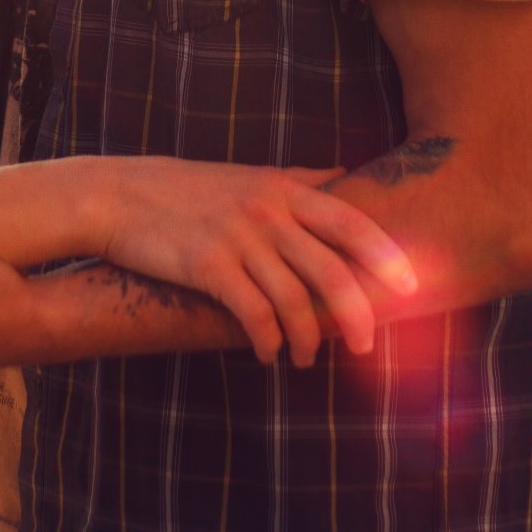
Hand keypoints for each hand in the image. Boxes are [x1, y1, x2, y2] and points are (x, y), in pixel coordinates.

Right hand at [95, 161, 418, 366]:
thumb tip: (343, 172)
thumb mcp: (249, 175)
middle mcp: (267, 211)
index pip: (350, 222)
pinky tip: (266, 353)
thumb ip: (299, 179)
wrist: (121, 196)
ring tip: (305, 359)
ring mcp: (238, 238)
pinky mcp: (208, 266)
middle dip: (356, 315)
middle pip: (331, 270)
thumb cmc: (189, 189)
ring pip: (293, 301)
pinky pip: (252, 314)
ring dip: (306, 339)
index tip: (411, 286)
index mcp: (283, 189)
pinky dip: (266, 341)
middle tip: (365, 346)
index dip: (384, 256)